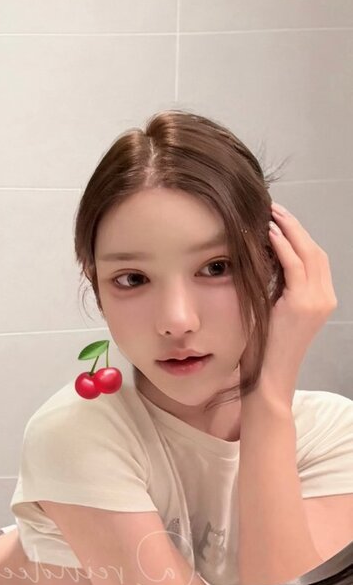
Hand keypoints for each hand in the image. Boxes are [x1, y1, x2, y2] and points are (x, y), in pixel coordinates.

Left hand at [249, 202, 336, 401]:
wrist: (269, 376)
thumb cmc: (263, 347)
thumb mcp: (272, 308)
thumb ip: (274, 284)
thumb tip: (260, 255)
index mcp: (320, 298)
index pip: (314, 256)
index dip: (298, 234)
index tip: (277, 217)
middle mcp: (325, 298)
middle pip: (315, 250)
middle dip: (294, 226)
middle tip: (273, 208)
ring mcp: (316, 302)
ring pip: (308, 253)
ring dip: (288, 230)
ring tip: (270, 213)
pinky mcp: (302, 305)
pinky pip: (294, 267)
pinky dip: (283, 247)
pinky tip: (269, 233)